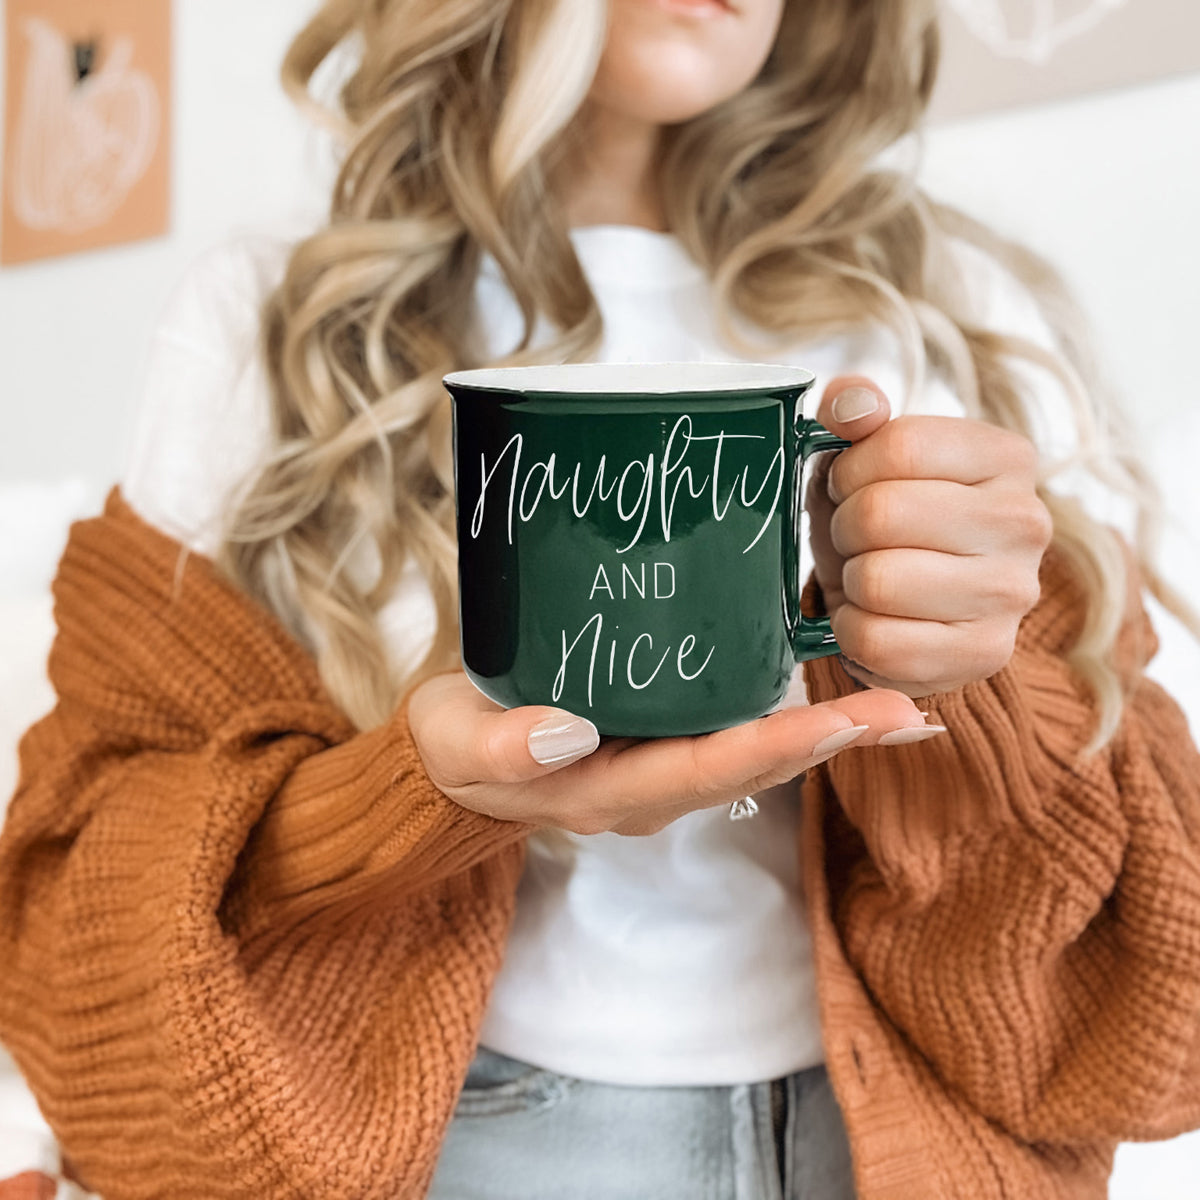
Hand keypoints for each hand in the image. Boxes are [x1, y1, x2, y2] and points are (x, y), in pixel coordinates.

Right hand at [408, 671, 933, 835]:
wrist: (454, 756)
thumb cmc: (455, 744)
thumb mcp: (458, 745)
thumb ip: (501, 750)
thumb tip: (565, 733)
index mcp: (606, 792)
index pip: (703, 771)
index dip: (772, 746)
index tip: (837, 719)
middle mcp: (648, 789)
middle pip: (752, 768)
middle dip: (831, 744)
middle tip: (909, 714)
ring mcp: (660, 768)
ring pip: (756, 754)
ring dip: (829, 735)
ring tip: (904, 710)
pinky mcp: (662, 740)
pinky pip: (738, 733)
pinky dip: (792, 718)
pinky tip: (840, 696)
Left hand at [807, 376, 1052, 697]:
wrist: (910, 610)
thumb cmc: (884, 525)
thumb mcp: (863, 458)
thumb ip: (854, 412)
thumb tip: (851, 406)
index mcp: (1006, 457)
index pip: (898, 446)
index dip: (847, 471)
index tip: (850, 487)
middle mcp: (1026, 521)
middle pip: (880, 513)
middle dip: (844, 529)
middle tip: (855, 540)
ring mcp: (1012, 593)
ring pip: (876, 580)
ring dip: (848, 582)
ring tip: (866, 578)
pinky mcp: (985, 654)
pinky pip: (876, 641)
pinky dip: (852, 632)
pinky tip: (874, 620)